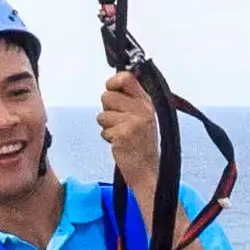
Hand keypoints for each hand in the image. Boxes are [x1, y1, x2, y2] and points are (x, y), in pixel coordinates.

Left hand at [99, 65, 159, 196]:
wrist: (147, 171)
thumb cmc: (141, 144)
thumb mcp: (142, 117)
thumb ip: (130, 100)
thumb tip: (111, 84)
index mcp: (146, 102)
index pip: (126, 78)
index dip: (113, 82)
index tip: (111, 89)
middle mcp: (142, 109)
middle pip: (107, 95)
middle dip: (107, 109)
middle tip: (119, 122)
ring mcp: (134, 121)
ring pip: (102, 114)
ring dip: (107, 126)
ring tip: (120, 134)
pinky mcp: (124, 134)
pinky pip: (103, 129)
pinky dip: (108, 138)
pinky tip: (120, 144)